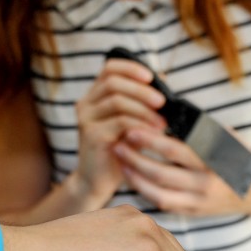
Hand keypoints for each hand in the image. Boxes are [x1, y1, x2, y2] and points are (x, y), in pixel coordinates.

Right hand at [73, 59, 167, 201]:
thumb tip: (164, 82)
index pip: (109, 68)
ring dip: (144, 109)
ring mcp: (86, 118)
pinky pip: (119, 122)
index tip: (151, 77)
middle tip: (162, 102)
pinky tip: (153, 133)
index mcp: (95, 96)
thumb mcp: (133, 124)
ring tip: (162, 123)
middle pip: (113, 82)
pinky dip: (140, 125)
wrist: (99, 182)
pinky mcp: (91, 134)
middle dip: (142, 90)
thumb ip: (143, 105)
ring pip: (117, 100)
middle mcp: (86, 103)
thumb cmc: (120, 151)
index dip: (131, 68)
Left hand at [112, 126, 248, 215]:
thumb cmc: (240, 157)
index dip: (151, 141)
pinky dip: (145, 191)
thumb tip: (167, 113)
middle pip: (162, 172)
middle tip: (119, 143)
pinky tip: (133, 177)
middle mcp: (206, 183)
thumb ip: (201, 129)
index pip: (176, 150)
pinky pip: (164, 203)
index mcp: (214, 161)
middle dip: (136, 158)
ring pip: (159, 192)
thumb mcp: (227, 138)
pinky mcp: (194, 211)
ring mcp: (199, 200)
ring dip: (136, 176)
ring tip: (121, 160)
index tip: (132, 129)